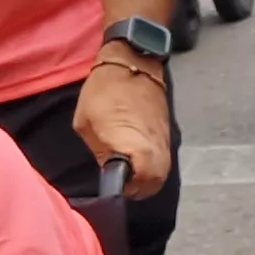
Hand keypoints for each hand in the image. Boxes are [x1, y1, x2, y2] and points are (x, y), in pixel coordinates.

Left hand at [77, 57, 172, 197]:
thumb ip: (101, 152)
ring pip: (161, 173)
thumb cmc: (104, 91)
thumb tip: (111, 168)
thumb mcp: (87, 125)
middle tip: (121, 183)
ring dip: (146, 178)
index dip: (127, 191)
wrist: (134, 62)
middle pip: (154, 184)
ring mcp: (164, 141)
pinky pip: (163, 159)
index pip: (140, 184)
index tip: (115, 188)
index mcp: (135, 147)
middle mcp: (156, 148)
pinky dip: (152, 165)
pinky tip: (137, 159)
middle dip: (138, 189)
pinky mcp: (167, 133)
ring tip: (128, 172)